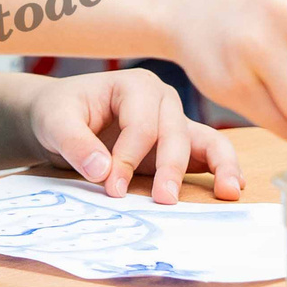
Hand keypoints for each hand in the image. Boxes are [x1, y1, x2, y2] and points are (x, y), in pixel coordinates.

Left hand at [23, 67, 240, 202]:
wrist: (61, 119)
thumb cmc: (59, 113)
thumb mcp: (55, 121)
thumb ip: (75, 143)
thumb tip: (101, 171)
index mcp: (134, 85)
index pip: (141, 124)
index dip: (128, 157)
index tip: (111, 187)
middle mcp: (163, 100)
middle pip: (175, 134)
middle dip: (170, 168)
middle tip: (163, 201)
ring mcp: (175, 121)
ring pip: (206, 140)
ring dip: (219, 166)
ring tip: (227, 193)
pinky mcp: (180, 145)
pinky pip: (209, 153)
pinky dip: (223, 168)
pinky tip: (231, 187)